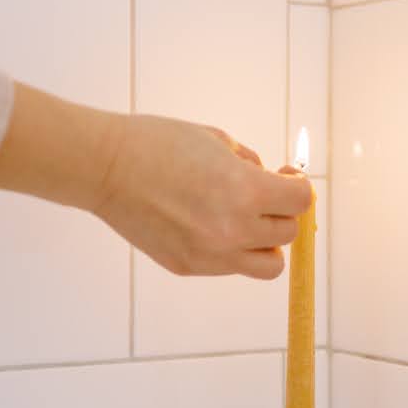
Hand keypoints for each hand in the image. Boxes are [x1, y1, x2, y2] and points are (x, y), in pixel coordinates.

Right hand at [93, 112, 312, 279]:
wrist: (106, 168)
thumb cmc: (157, 144)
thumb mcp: (216, 140)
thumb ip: (250, 164)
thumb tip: (271, 181)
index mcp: (245, 192)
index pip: (300, 202)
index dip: (297, 186)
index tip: (286, 178)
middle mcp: (233, 231)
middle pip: (287, 234)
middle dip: (280, 212)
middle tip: (261, 196)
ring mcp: (210, 255)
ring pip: (267, 264)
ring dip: (264, 243)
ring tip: (244, 222)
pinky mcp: (188, 266)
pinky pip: (229, 266)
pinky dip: (230, 250)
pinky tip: (207, 224)